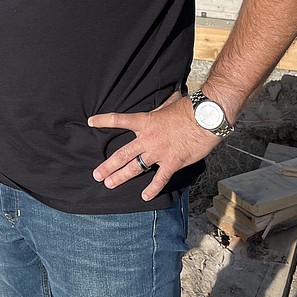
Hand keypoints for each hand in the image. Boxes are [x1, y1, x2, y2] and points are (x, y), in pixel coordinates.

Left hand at [88, 92, 221, 201]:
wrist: (205, 118)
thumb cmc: (189, 108)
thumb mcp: (169, 103)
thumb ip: (162, 107)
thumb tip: (168, 99)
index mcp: (145, 121)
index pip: (119, 120)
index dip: (104, 120)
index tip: (91, 121)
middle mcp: (148, 138)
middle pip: (123, 154)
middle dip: (108, 165)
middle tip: (96, 174)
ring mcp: (159, 152)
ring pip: (135, 167)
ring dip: (121, 177)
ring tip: (109, 184)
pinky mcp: (172, 162)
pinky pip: (160, 178)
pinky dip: (152, 189)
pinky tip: (145, 196)